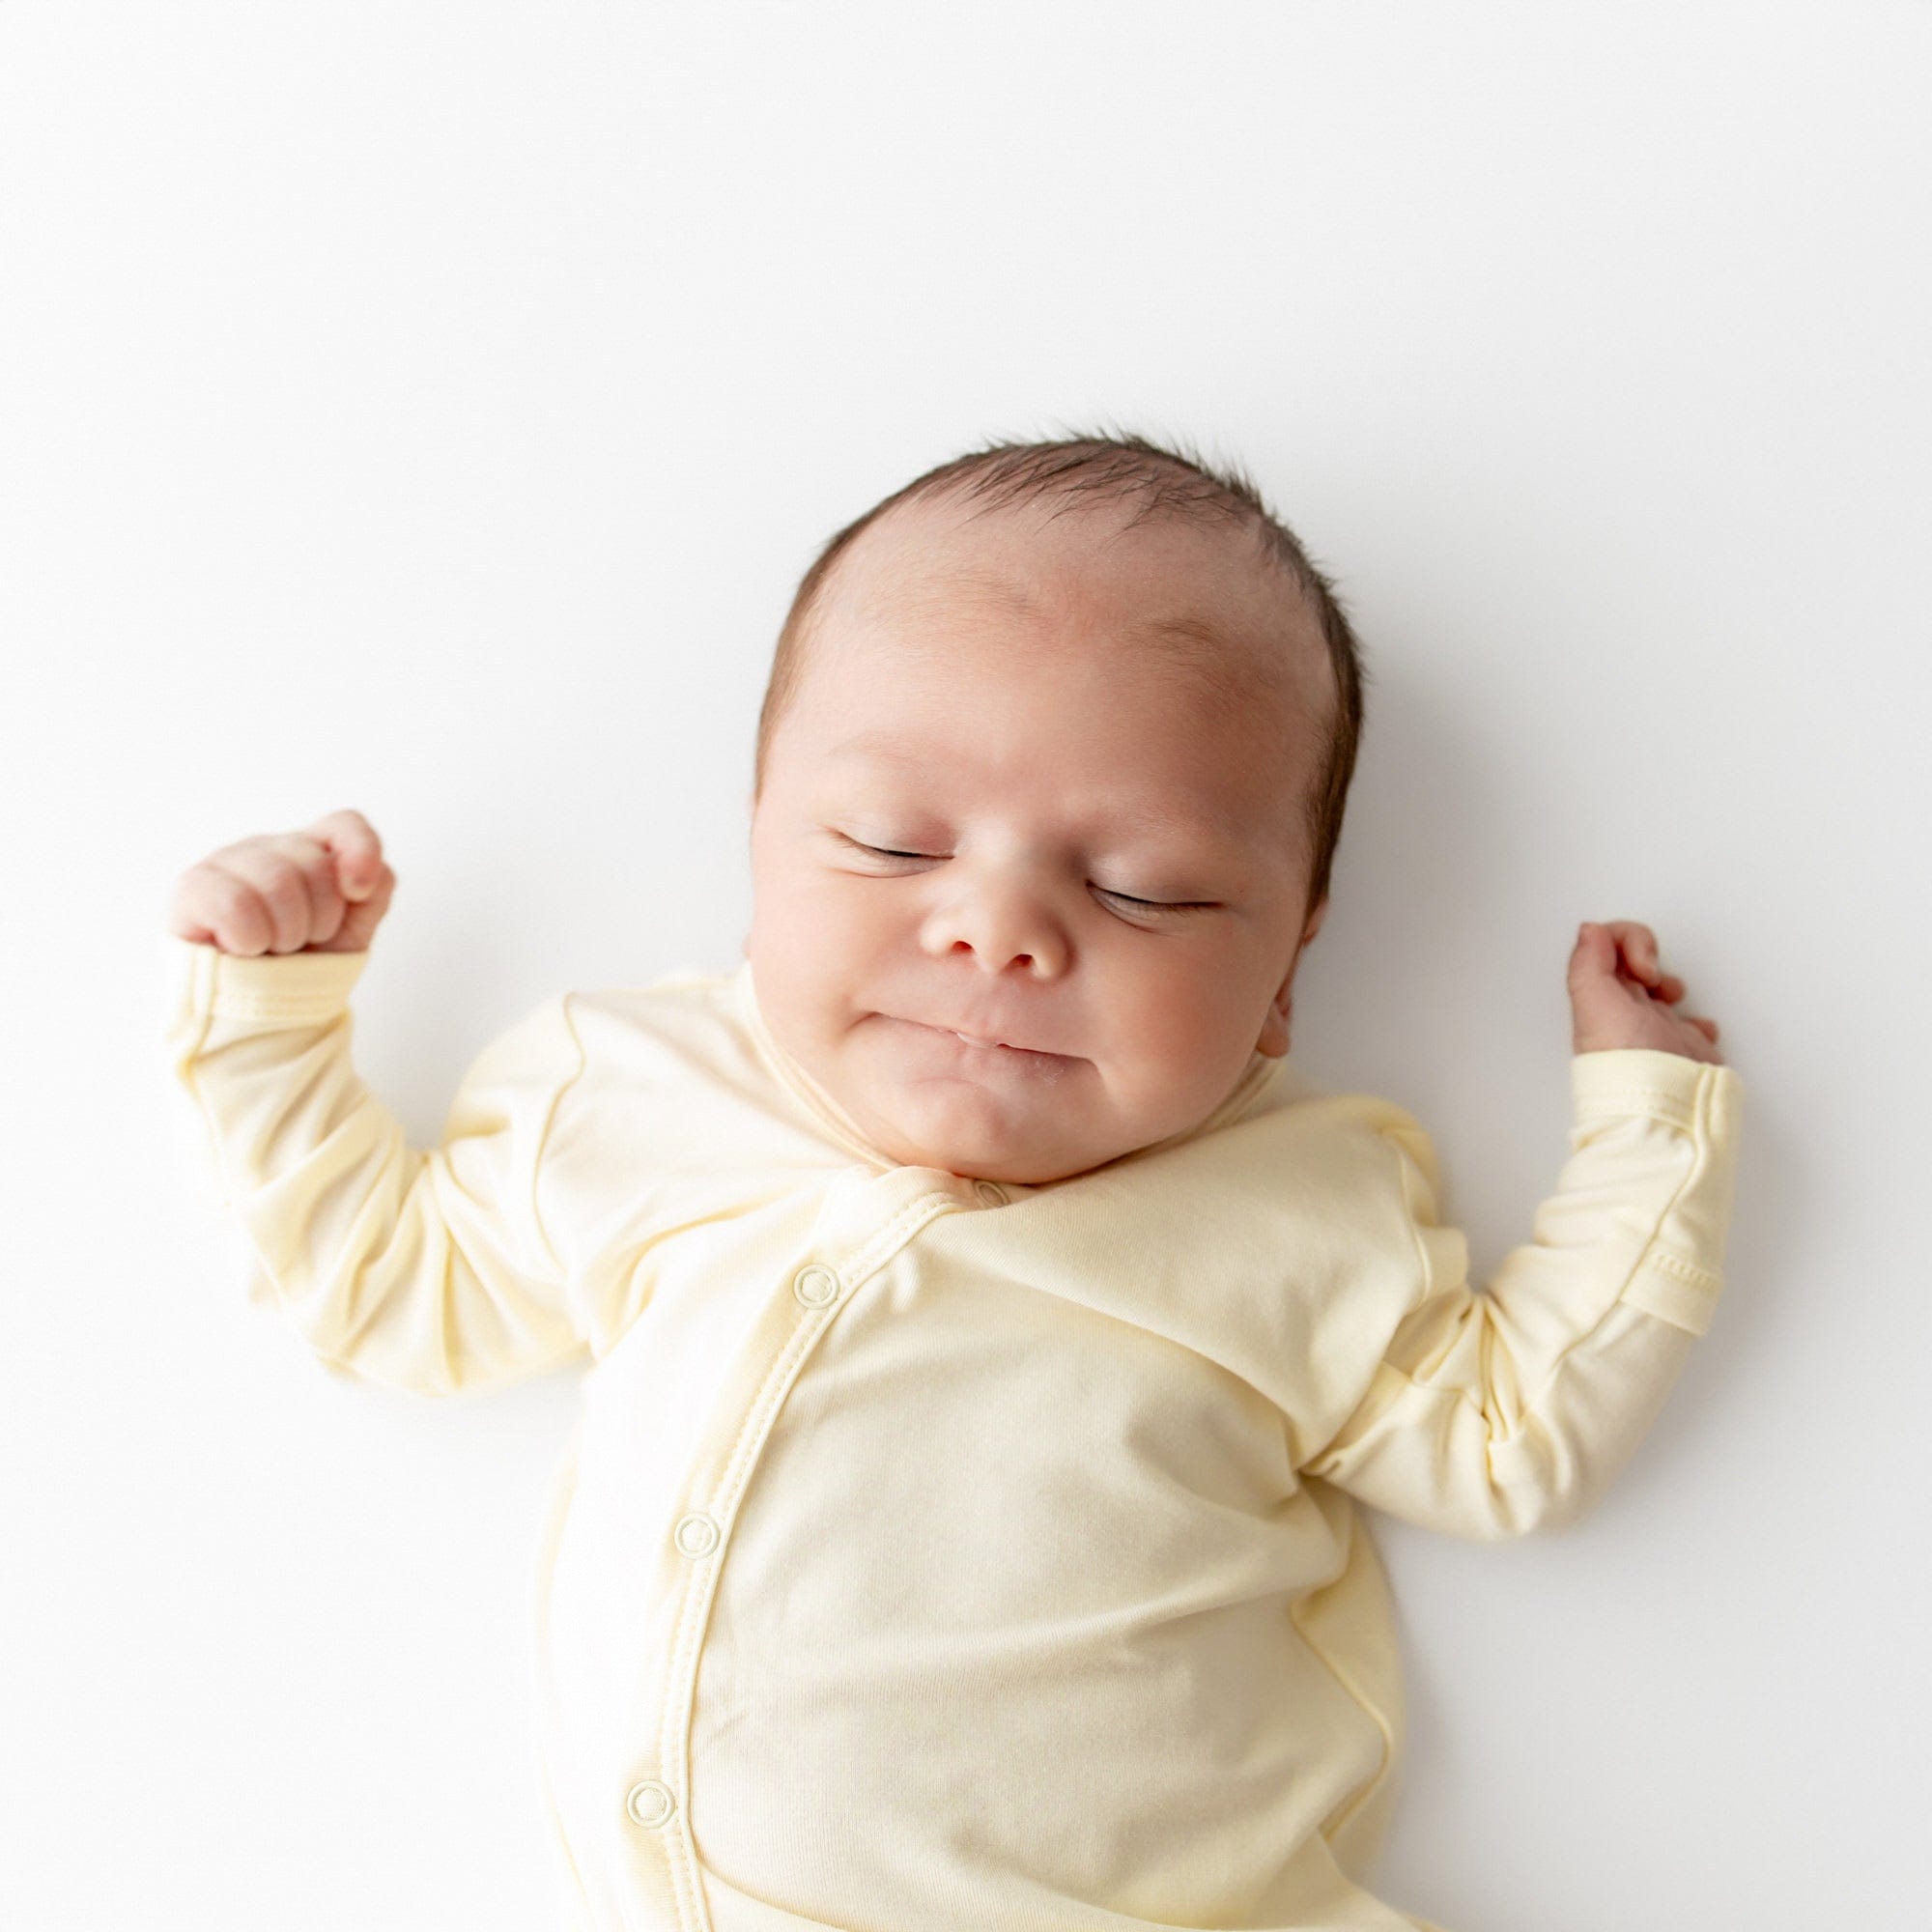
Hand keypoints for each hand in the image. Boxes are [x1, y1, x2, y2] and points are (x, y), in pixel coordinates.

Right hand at [166, 807, 395, 955]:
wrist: (262, 1013)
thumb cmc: (305, 963)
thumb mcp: (354, 928)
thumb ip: (375, 888)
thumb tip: (361, 874)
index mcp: (310, 851)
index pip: (344, 825)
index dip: (361, 853)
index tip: (358, 893)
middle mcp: (268, 848)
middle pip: (313, 862)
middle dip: (319, 918)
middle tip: (300, 941)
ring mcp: (227, 862)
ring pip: (277, 880)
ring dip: (285, 933)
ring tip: (272, 947)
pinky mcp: (192, 887)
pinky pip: (235, 902)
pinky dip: (249, 939)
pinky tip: (242, 949)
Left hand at [1568, 920, 1724, 1064]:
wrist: (1666, 1107)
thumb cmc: (1632, 1060)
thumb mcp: (1597, 1004)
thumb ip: (1588, 964)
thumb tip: (1589, 930)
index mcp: (1600, 998)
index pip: (1607, 946)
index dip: (1629, 941)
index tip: (1643, 967)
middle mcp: (1623, 1012)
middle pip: (1634, 962)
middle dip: (1651, 959)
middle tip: (1656, 982)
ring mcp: (1654, 1030)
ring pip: (1662, 991)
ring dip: (1673, 986)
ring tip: (1675, 1002)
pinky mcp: (1683, 1049)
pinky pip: (1692, 1025)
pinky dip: (1698, 1022)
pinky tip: (1696, 1033)